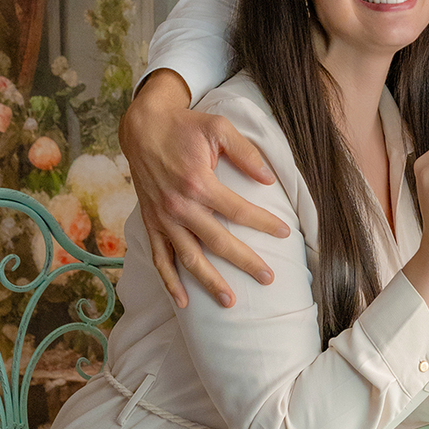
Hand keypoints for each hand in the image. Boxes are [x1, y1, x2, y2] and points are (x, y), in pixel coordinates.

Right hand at [120, 70, 289, 309]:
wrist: (143, 127)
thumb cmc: (185, 126)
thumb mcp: (219, 127)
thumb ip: (245, 153)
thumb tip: (269, 179)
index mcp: (198, 183)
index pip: (238, 211)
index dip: (263, 223)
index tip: (285, 233)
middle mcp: (179, 206)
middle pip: (218, 242)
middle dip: (245, 261)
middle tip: (268, 278)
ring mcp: (163, 218)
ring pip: (189, 258)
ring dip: (209, 281)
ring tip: (230, 301)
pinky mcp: (151, 223)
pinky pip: (160, 258)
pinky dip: (169, 281)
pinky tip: (183, 301)